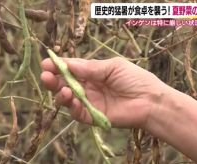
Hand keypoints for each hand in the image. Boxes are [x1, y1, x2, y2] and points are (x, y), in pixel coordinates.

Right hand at [41, 57, 165, 127]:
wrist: (150, 101)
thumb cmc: (135, 79)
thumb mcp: (112, 67)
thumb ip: (90, 68)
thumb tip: (68, 63)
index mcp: (93, 73)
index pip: (71, 69)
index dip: (59, 66)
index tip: (47, 63)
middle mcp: (88, 87)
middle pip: (65, 83)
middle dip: (53, 79)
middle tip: (45, 76)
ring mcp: (89, 102)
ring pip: (67, 99)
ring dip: (60, 93)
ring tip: (62, 90)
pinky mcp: (92, 116)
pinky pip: (77, 113)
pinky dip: (71, 107)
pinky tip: (71, 99)